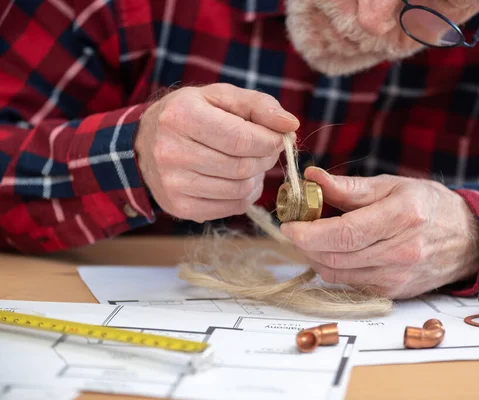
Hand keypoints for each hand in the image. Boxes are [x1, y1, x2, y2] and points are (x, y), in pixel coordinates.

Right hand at [135, 84, 298, 221]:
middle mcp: (171, 152)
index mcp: (181, 116)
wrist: (143, 144)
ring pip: (239, 190)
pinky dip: (245, 194)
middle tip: (266, 150)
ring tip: (251, 163)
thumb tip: (291, 125)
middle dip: (265, 159)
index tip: (278, 137)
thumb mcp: (220, 96)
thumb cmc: (190, 115)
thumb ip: (259, 105)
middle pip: (242, 167)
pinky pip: (232, 208)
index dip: (270, 141)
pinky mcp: (179, 207)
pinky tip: (239, 180)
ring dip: (257, 178)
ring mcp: (173, 184)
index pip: (241, 139)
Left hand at [279, 168, 478, 298]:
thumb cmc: (427, 205)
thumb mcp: (392, 185)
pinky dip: (336, 269)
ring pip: (338, 275)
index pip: (344, 234)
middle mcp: (401, 252)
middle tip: (298, 229)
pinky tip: (338, 253)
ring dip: (317, 257)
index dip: (309, 233)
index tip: (289, 225)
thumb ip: (350, 187)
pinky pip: (350, 284)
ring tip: (317, 238)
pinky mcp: (394, 292)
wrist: (467, 238)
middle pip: (336, 257)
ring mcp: (398, 277)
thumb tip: (312, 178)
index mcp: (402, 217)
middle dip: (307, 245)